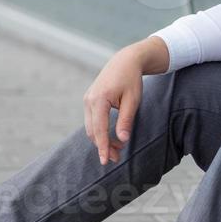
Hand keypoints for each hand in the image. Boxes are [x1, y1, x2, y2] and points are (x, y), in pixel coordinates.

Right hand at [83, 38, 166, 164]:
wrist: (125, 61)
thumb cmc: (131, 80)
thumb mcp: (133, 100)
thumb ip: (126, 120)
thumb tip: (122, 140)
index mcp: (99, 99)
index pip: (99, 129)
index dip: (103, 147)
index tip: (106, 161)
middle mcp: (89, 100)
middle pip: (92, 131)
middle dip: (103, 146)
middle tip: (116, 158)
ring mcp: (87, 100)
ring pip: (91, 127)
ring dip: (101, 139)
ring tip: (117, 149)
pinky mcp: (90, 100)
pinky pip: (92, 120)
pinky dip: (100, 130)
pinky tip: (112, 137)